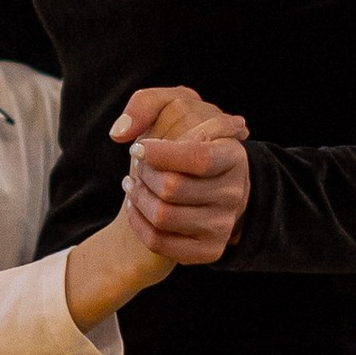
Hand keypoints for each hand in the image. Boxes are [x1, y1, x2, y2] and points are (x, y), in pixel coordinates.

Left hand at [113, 85, 249, 264]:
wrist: (196, 186)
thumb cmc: (180, 143)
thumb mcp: (171, 109)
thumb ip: (145, 103)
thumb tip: (121, 132)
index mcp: (233, 155)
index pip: (197, 157)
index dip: (160, 154)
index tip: (139, 149)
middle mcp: (234, 192)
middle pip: (172, 188)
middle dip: (145, 174)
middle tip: (140, 166)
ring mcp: (223, 225)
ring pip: (161, 216)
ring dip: (137, 197)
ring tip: (135, 184)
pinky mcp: (209, 251)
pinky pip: (159, 242)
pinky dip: (138, 223)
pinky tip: (137, 206)